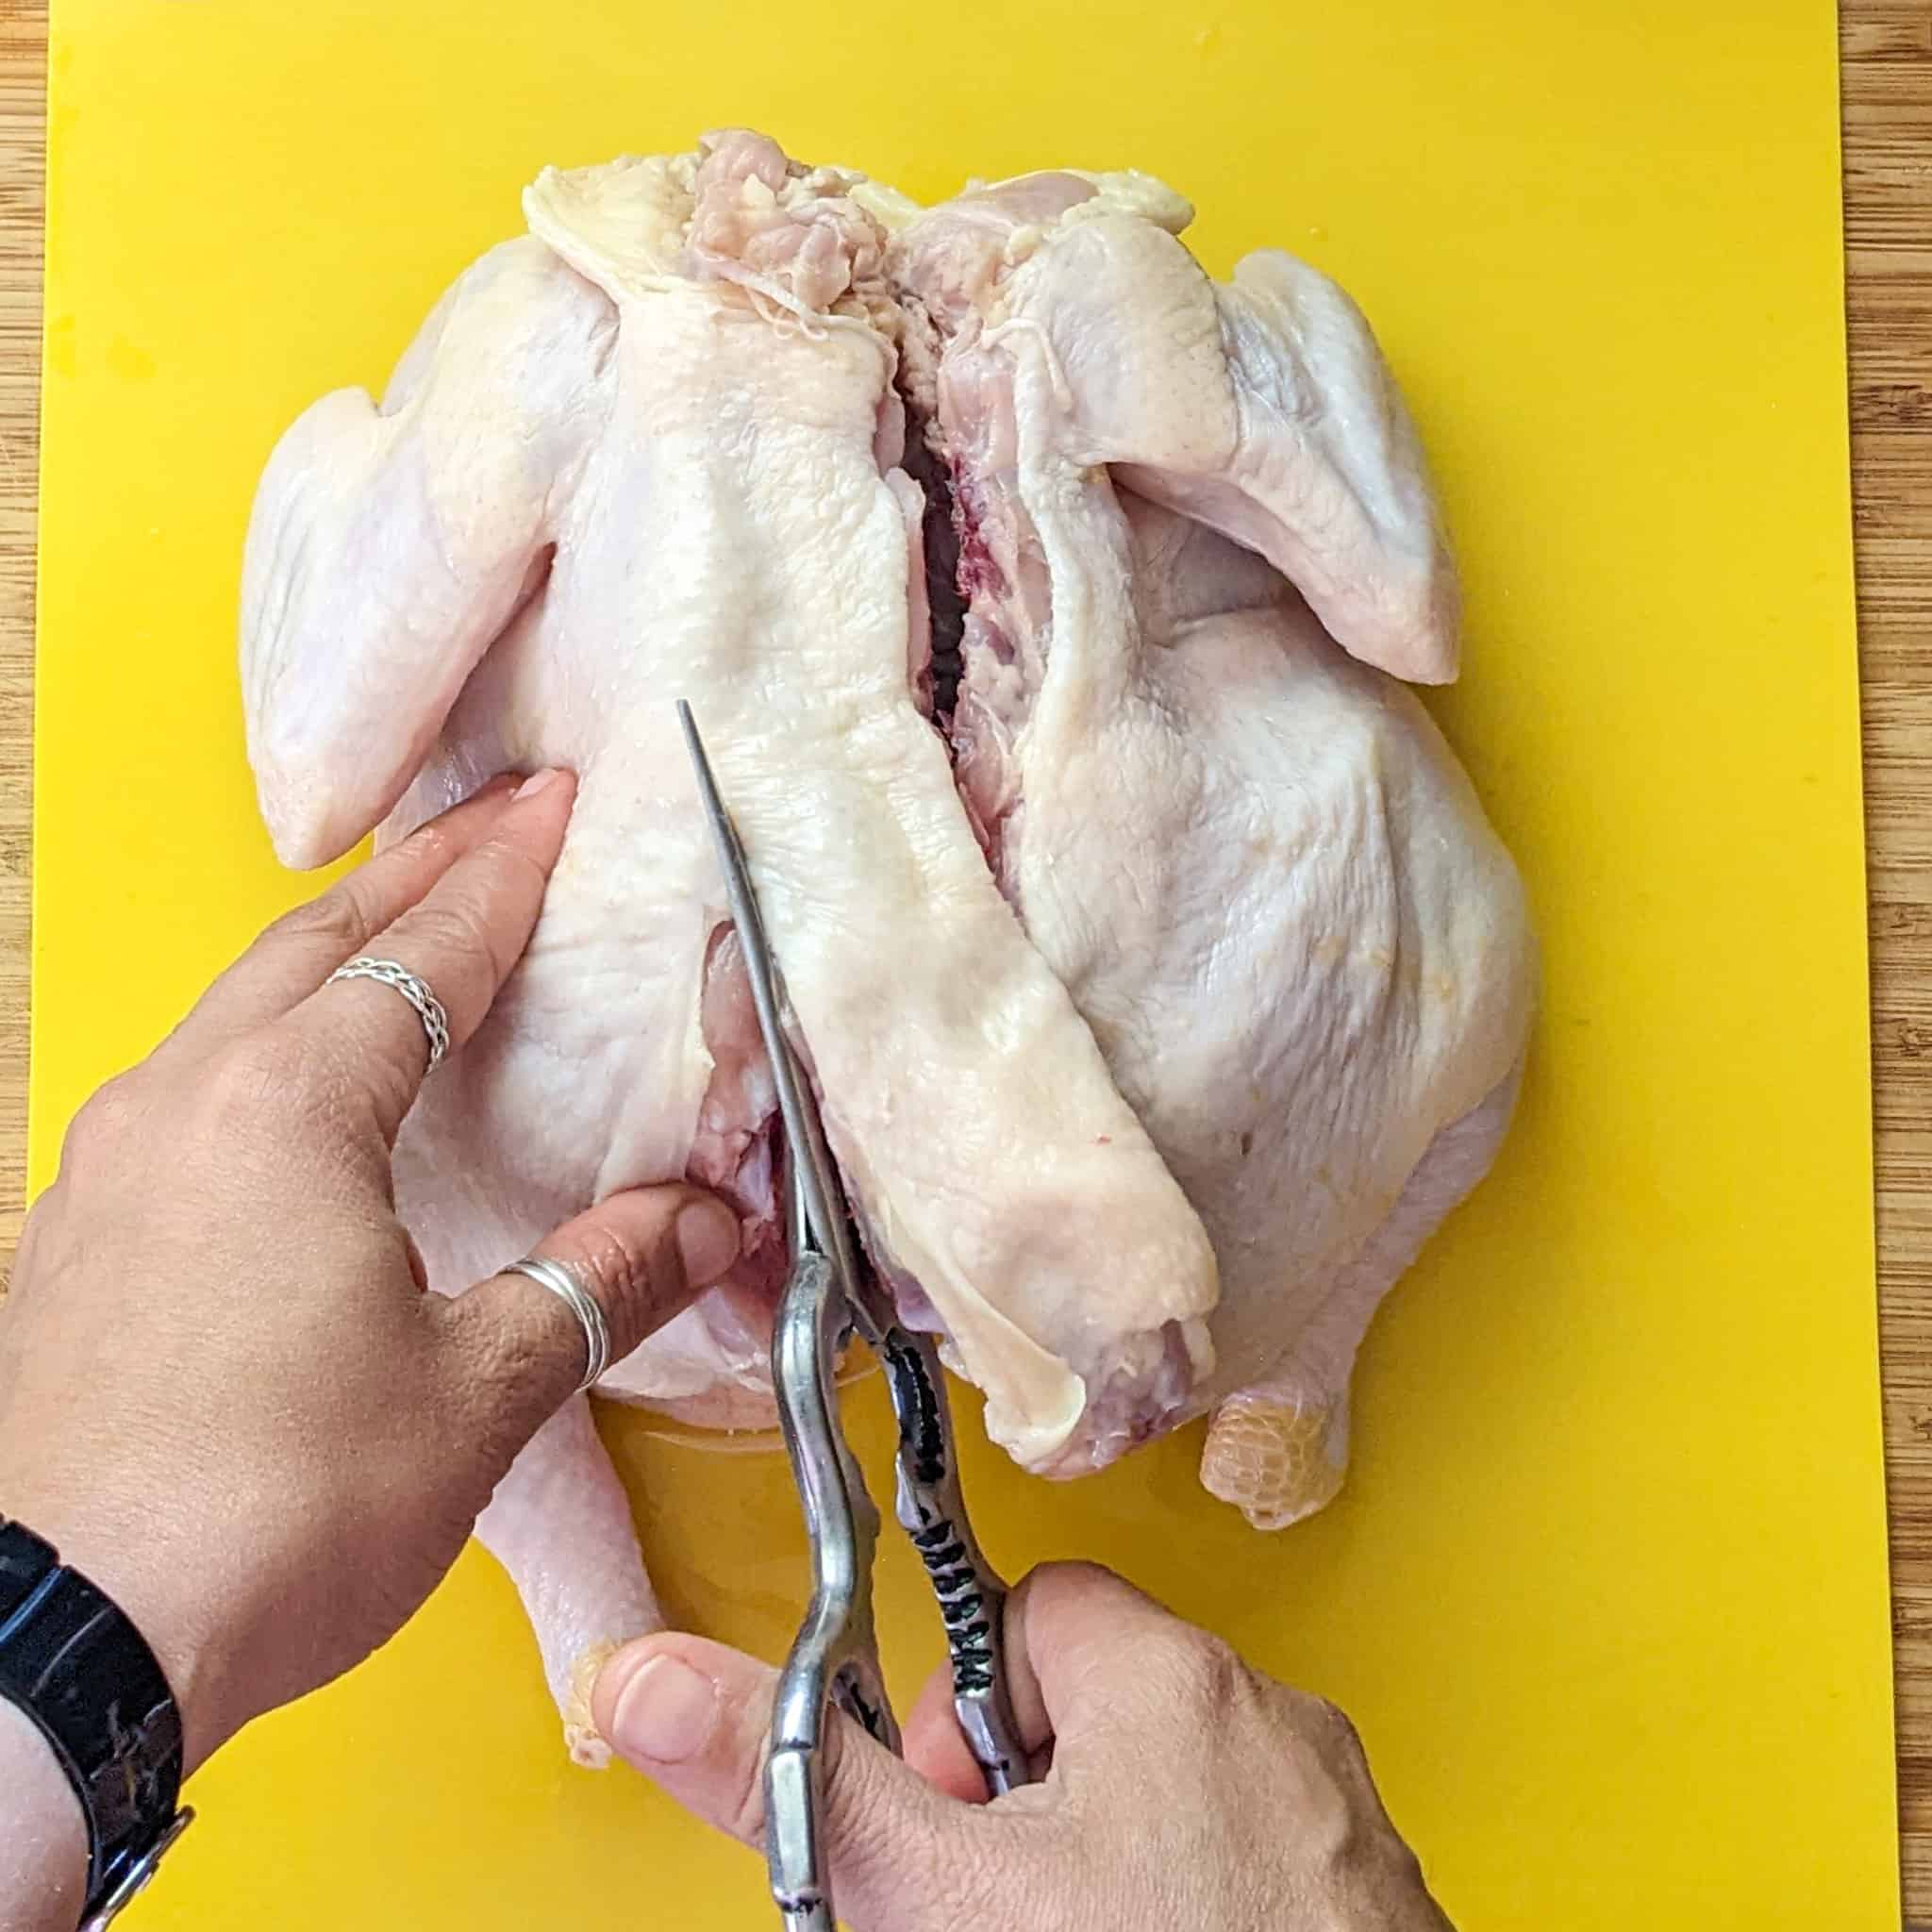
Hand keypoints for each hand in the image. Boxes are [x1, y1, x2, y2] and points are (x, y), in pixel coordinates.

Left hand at [0, 770, 741, 1769]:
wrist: (57, 1648)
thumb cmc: (271, 1510)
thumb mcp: (477, 1389)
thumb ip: (600, 1280)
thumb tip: (706, 1222)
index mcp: (289, 1109)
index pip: (425, 950)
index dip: (503, 873)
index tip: (552, 809)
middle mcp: (180, 1108)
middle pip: (313, 942)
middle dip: (413, 872)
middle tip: (490, 822)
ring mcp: (105, 1171)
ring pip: (234, 1009)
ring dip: (329, 953)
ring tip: (399, 930)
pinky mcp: (70, 1242)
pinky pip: (185, 1091)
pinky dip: (264, 1045)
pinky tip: (294, 1095)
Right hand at [591, 1560, 1453, 1930]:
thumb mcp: (948, 1897)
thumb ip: (801, 1783)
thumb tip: (653, 1681)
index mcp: (1170, 1677)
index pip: (1030, 1605)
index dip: (960, 1704)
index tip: (944, 1806)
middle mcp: (1269, 1721)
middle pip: (1096, 1701)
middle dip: (1024, 1797)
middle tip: (998, 1901)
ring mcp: (1332, 1818)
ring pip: (1170, 1792)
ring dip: (1103, 1857)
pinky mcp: (1368, 1899)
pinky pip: (1247, 1859)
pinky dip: (1189, 1896)